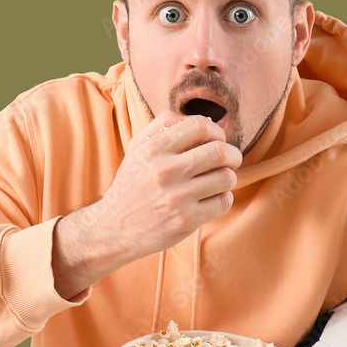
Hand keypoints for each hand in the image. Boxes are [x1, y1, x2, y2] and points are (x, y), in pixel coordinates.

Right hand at [98, 110, 241, 263]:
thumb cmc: (130, 186)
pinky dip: (224, 199)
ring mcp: (177, 197)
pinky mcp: (186, 220)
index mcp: (153, 149)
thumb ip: (162, 126)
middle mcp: (165, 171)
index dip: (217, 131)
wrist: (113, 228)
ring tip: (219, 181)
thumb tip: (200, 118)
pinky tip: (212, 199)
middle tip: (231, 160)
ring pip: (226, 178)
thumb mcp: (136, 149)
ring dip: (228, 178)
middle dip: (233, 155)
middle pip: (219, 152)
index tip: (218, 140)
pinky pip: (223, 202)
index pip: (200, 126)